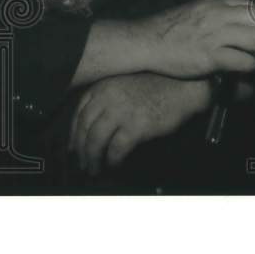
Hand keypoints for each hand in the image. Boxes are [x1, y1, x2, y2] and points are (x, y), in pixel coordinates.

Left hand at [69, 74, 207, 174]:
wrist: (182, 86)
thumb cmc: (154, 85)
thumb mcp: (122, 84)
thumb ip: (106, 99)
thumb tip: (94, 125)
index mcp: (101, 87)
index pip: (78, 113)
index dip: (73, 133)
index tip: (72, 146)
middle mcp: (106, 98)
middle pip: (84, 128)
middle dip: (80, 149)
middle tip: (81, 163)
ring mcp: (120, 112)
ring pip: (96, 140)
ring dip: (92, 158)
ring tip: (94, 169)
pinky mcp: (136, 126)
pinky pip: (117, 148)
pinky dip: (112, 160)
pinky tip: (113, 166)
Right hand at [130, 0, 254, 77]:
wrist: (146, 41)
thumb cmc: (167, 28)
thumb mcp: (193, 10)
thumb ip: (214, 12)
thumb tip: (235, 21)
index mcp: (214, 3)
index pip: (252, 6)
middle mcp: (218, 16)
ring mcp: (215, 35)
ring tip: (251, 57)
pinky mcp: (211, 56)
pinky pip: (244, 61)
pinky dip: (248, 66)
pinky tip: (241, 69)